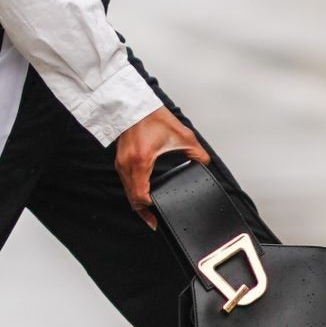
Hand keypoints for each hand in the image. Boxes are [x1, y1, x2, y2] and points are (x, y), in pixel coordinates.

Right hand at [114, 105, 209, 226]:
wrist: (132, 104)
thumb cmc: (151, 115)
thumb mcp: (181, 135)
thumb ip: (196, 152)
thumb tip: (205, 164)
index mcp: (141, 160)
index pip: (141, 195)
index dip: (150, 209)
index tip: (159, 216)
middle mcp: (128, 164)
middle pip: (132, 198)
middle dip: (143, 212)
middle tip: (154, 222)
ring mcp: (121, 162)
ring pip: (127, 191)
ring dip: (137, 203)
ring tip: (148, 213)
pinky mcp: (120, 159)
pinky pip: (125, 182)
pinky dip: (132, 191)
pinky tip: (141, 194)